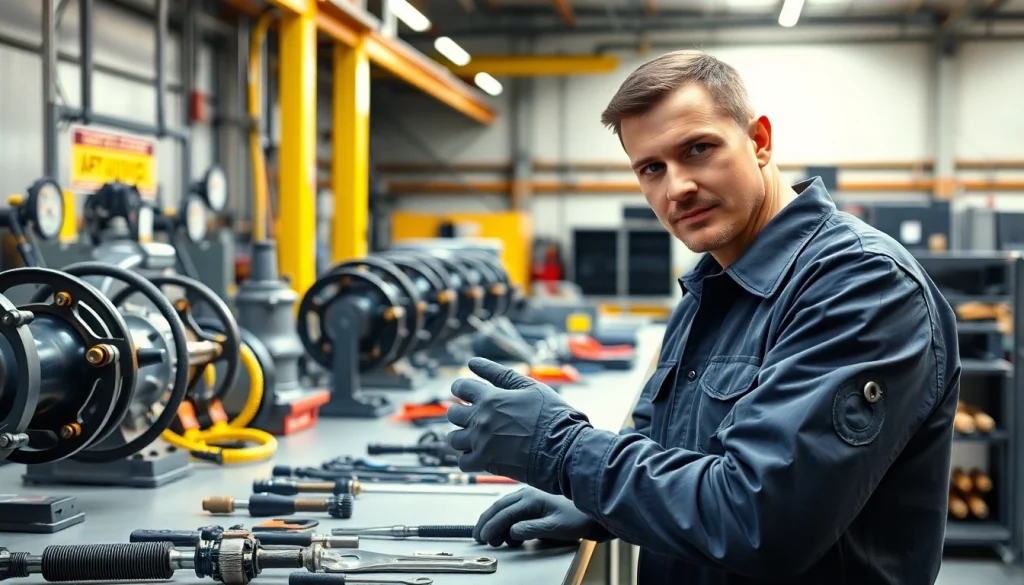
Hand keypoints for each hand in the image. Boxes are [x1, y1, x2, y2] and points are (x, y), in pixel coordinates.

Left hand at [446, 357, 591, 493]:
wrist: (564, 449)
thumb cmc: (552, 416)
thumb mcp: (530, 387)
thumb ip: (500, 374)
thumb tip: (473, 362)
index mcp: (490, 398)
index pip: (461, 388)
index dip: (461, 389)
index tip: (464, 392)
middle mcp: (480, 419)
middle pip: (453, 414)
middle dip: (459, 412)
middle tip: (472, 416)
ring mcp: (481, 442)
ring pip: (453, 439)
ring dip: (461, 436)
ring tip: (474, 436)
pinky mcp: (486, 463)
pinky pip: (463, 462)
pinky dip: (468, 458)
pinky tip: (478, 454)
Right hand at [474, 488, 608, 547]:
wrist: (593, 512)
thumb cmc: (577, 518)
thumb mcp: (555, 526)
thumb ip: (532, 528)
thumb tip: (512, 531)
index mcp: (531, 498)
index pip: (505, 512)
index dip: (492, 525)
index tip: (483, 538)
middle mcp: (528, 495)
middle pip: (500, 507)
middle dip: (487, 521)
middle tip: (478, 536)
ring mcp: (531, 498)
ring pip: (505, 508)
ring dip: (496, 523)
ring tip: (493, 540)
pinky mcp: (535, 503)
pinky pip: (514, 511)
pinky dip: (507, 522)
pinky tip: (509, 535)